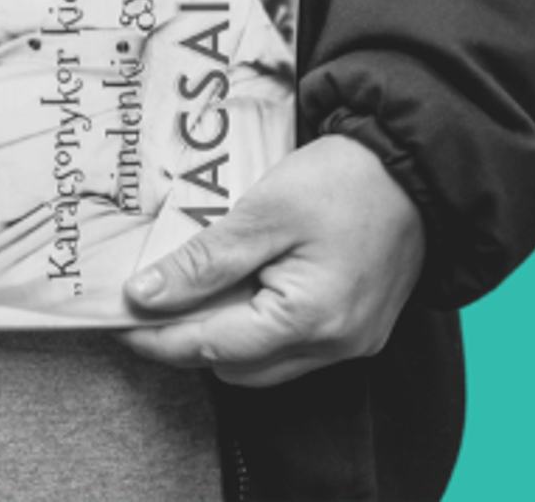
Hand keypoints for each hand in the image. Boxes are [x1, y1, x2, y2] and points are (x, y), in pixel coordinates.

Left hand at [120, 133, 423, 386]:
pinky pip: (294, 347)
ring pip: (265, 363)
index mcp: (310, 320)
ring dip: (224, 336)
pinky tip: (239, 289)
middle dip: (188, 341)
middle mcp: (335, 346)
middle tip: (149, 302)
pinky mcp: (361, 329)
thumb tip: (145, 295)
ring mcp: (353, 343)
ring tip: (191, 292)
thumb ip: (204, 261)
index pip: (212, 348)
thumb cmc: (344, 181)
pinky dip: (258, 327)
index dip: (158, 339)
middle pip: (237, 367)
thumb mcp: (264, 213)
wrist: (417, 168)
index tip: (117, 322)